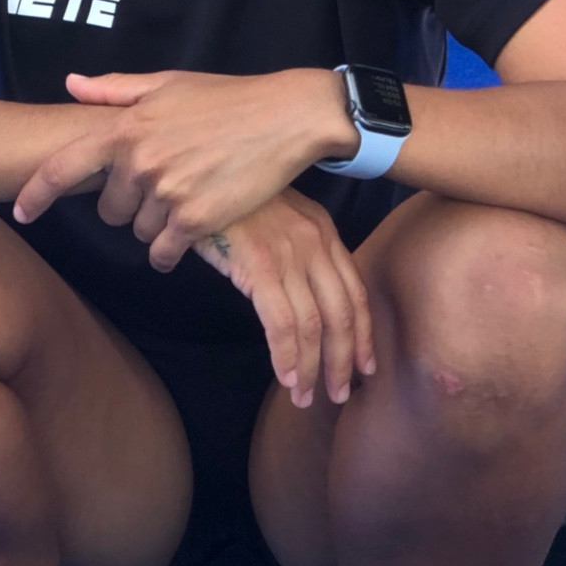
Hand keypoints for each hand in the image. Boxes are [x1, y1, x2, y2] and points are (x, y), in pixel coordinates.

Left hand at [12, 67, 355, 271]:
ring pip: (138, 231)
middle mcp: (140, 162)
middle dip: (127, 203)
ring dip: (155, 223)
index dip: (35, 193)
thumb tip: (72, 84)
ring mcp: (167, 193)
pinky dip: (171, 249)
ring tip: (186, 196)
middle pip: (108, 209)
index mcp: (127, 127)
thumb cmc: (227, 97)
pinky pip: (164, 252)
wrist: (285, 117)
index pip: (63, 167)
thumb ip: (115, 90)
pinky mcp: (196, 220)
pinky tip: (188, 232)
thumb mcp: (169, 84)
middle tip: (160, 184)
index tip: (22, 212)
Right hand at [194, 189, 377, 408]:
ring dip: (313, 368)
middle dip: (345, 360)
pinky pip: (282, 323)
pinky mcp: (259, 264)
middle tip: (340, 395)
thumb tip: (300, 294)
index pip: (355, 291)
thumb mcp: (275, 217)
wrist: (198, 168)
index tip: (366, 366)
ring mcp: (288, 253)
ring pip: (314, 325)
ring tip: (306, 397)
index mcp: (322, 231)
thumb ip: (294, 249)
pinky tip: (286, 378)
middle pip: (342, 313)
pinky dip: (287, 357)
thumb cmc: (231, 198)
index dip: (362, 334)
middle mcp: (314, 242)